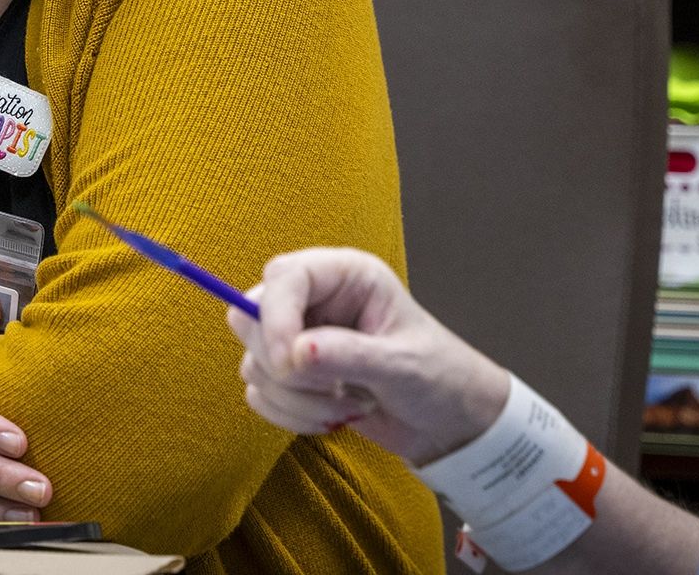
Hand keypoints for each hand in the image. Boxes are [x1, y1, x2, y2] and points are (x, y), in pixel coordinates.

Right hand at [227, 247, 510, 465]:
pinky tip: (332, 418)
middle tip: (330, 388)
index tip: (290, 362)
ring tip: (347, 406)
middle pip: (252, 315)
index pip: (285, 276)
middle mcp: (317, 300)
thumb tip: (295, 353)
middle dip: (283, 364)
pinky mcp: (292, 376)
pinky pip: (260, 394)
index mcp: (346, 276)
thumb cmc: (438, 377)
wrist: (447, 423)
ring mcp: (300, 338)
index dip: (275, 316)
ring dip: (295, 398)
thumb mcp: (402, 365)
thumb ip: (349, 356)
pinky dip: (289, 416)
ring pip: (254, 362)